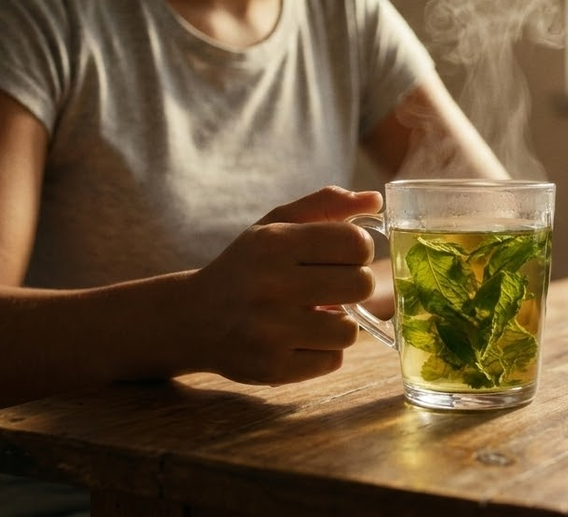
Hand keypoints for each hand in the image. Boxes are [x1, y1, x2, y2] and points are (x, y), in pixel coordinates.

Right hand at [190, 186, 382, 384]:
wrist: (192, 318)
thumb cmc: (247, 266)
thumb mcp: (275, 225)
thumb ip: (326, 205)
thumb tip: (375, 200)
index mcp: (275, 242)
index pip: (355, 243)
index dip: (358, 250)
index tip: (343, 257)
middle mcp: (271, 285)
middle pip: (360, 285)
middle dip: (353, 286)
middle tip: (332, 287)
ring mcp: (270, 331)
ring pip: (350, 330)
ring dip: (339, 324)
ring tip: (315, 316)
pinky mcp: (271, 368)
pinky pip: (332, 361)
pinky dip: (323, 351)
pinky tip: (301, 340)